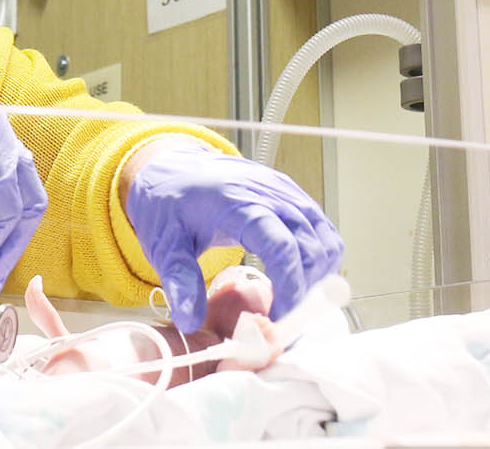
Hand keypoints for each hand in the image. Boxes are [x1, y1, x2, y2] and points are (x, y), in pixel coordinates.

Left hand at [124, 146, 342, 332]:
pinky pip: (322, 230)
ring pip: (325, 239)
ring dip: (317, 276)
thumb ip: (179, 280)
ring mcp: (286, 192)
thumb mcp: (163, 243)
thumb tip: (190, 321)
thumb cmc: (168, 203)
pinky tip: (296, 277)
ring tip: (289, 299)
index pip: (282, 246)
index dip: (289, 287)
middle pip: (312, 247)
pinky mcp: (293, 195)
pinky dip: (319, 258)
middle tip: (281, 318)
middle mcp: (270, 193)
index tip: (279, 318)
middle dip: (304, 290)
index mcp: (237, 203)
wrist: (173, 167)